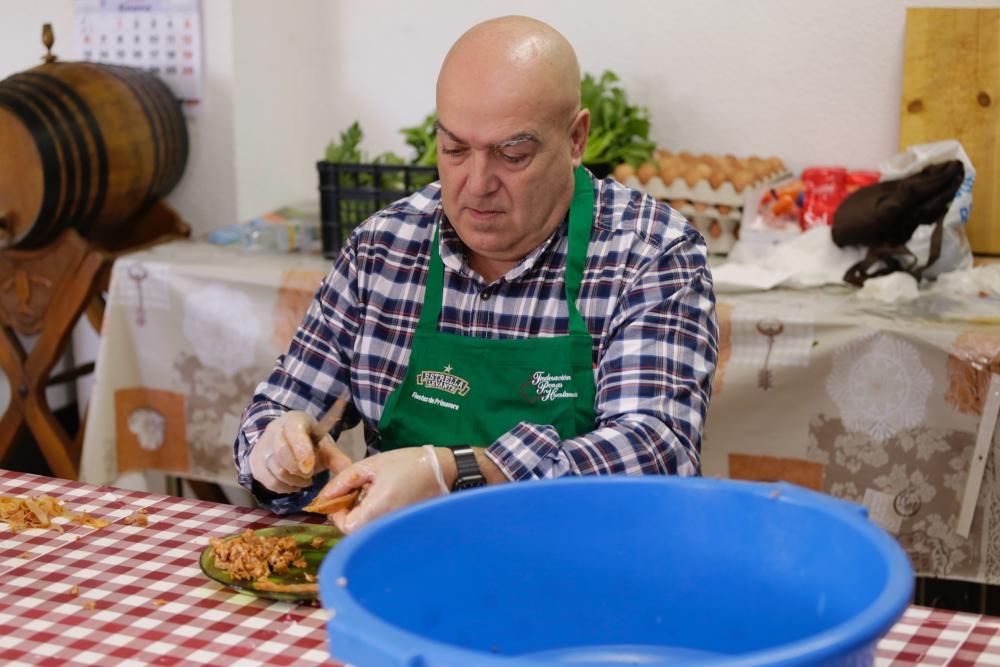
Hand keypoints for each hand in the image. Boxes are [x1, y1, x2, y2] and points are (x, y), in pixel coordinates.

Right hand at [249, 411, 352, 493]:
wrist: (282, 438)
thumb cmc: (308, 441)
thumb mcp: (323, 445)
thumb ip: (336, 458)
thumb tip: (349, 472)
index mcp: (294, 421)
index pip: (294, 433)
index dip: (302, 451)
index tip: (310, 468)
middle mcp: (273, 431)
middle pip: (281, 454)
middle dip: (299, 470)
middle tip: (311, 475)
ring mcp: (262, 447)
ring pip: (275, 470)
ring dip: (294, 481)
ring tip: (305, 480)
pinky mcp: (256, 465)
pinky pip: (269, 482)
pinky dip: (284, 487)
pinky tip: (294, 484)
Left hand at [315, 446, 449, 533]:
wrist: (442, 470)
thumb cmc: (407, 464)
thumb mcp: (372, 465)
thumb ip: (344, 480)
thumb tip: (324, 495)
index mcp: (377, 508)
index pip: (346, 527)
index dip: (338, 515)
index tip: (342, 498)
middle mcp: (385, 524)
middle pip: (356, 532)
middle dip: (349, 514)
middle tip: (354, 494)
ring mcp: (394, 528)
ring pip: (367, 530)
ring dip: (361, 516)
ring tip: (369, 495)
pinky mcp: (401, 527)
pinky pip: (380, 527)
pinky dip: (374, 517)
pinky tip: (381, 500)